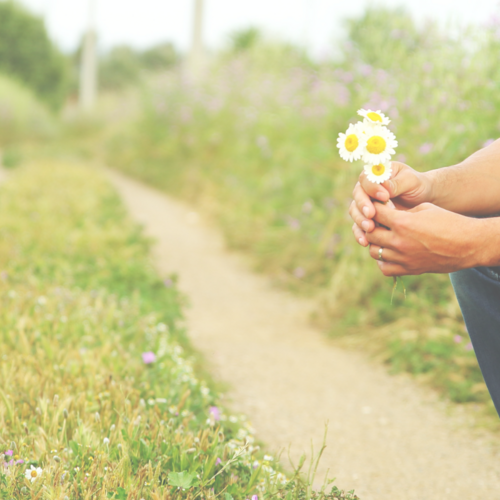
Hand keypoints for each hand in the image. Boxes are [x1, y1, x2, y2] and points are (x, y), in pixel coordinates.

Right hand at [350, 162, 431, 245]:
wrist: (422, 200)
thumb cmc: (417, 186)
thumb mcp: (411, 181)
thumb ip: (397, 184)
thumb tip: (384, 188)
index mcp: (375, 175)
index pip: (366, 180)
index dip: (372, 188)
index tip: (385, 196)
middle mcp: (366, 189)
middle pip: (357, 196)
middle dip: (363, 206)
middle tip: (371, 214)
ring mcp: (365, 204)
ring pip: (355, 212)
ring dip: (360, 220)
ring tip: (370, 228)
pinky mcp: (366, 219)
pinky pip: (358, 227)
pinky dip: (360, 234)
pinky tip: (365, 241)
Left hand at [364, 202, 485, 275]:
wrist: (468, 244)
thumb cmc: (448, 222)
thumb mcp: (424, 208)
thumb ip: (402, 211)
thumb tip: (386, 214)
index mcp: (402, 222)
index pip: (375, 213)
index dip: (374, 208)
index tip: (377, 208)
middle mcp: (399, 241)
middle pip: (370, 234)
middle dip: (371, 226)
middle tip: (377, 223)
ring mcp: (403, 258)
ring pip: (374, 252)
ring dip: (375, 244)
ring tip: (383, 238)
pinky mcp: (409, 269)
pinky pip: (385, 268)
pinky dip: (383, 261)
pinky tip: (390, 253)